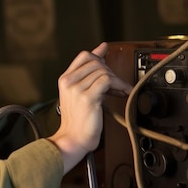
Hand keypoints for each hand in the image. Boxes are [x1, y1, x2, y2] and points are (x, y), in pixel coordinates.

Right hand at [48, 42, 132, 172]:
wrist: (74, 139)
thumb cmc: (78, 119)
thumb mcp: (80, 92)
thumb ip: (89, 72)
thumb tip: (102, 49)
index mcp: (65, 79)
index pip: (84, 56)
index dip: (99, 55)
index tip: (107, 58)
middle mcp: (69, 82)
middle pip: (95, 62)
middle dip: (110, 70)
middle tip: (115, 82)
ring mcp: (77, 89)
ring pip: (103, 71)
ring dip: (116, 79)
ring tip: (119, 90)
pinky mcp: (87, 98)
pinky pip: (106, 81)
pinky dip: (118, 85)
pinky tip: (122, 92)